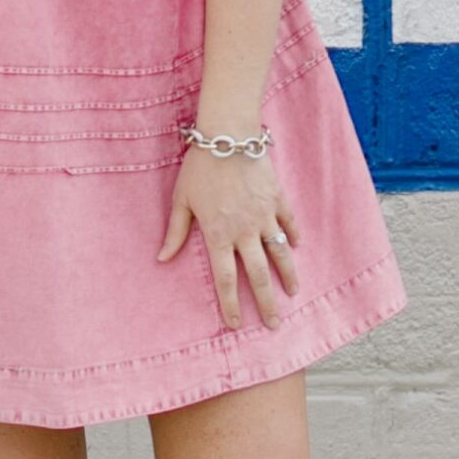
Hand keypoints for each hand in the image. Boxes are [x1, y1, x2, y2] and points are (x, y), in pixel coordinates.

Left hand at [161, 144, 297, 331]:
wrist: (229, 134)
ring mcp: (264, 215)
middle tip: (274, 324)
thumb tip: (162, 259)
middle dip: (266, 303)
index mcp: (218, 235)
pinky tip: (296, 247)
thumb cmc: (200, 166)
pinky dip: (292, 235)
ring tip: (292, 294)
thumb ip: (175, 231)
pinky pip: (287, 221)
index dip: (231, 304)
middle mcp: (244, 230)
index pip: (226, 279)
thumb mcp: (181, 199)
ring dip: (286, 275)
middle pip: (257, 275)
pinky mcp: (277, 198)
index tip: (237, 324)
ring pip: (279, 253)